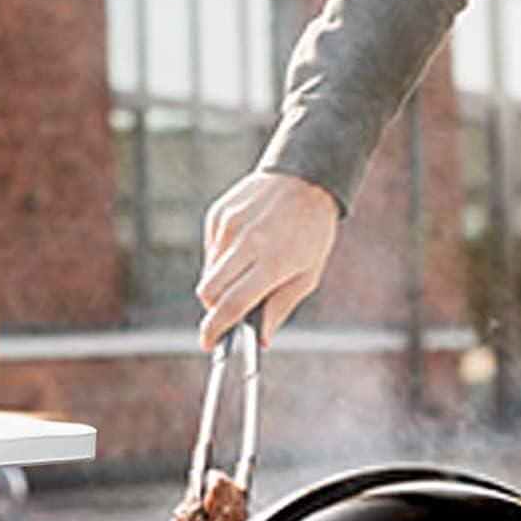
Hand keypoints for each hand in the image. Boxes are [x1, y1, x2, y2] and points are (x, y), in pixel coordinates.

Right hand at [196, 170, 340, 349]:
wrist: (305, 178)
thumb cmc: (312, 230)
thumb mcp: (309, 273)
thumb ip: (281, 306)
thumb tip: (261, 338)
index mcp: (273, 260)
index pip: (233, 303)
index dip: (216, 328)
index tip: (208, 342)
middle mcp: (247, 242)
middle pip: (209, 292)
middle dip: (214, 308)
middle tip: (228, 311)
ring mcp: (229, 225)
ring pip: (208, 273)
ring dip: (221, 283)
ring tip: (247, 269)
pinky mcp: (218, 214)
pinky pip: (211, 250)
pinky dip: (222, 259)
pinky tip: (244, 247)